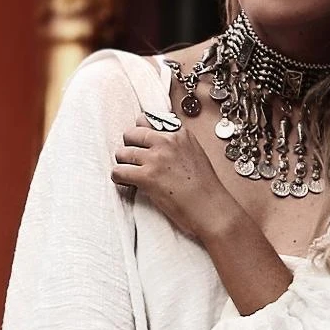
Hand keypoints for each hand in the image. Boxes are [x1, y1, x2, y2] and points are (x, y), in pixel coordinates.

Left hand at [112, 114, 233, 241]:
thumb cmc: (205, 187)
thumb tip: (153, 140)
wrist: (211, 208)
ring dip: (124, 164)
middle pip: (130, 134)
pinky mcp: (147, 176)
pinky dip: (119, 179)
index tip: (141, 145)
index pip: (145, 120)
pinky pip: (118, 172)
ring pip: (121, 153)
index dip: (140, 135)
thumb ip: (175, 143)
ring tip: (132, 174)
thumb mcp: (194, 153)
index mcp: (179, 133)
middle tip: (134, 161)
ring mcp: (156, 158)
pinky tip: (128, 184)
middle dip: (129, 147)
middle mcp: (166, 141)